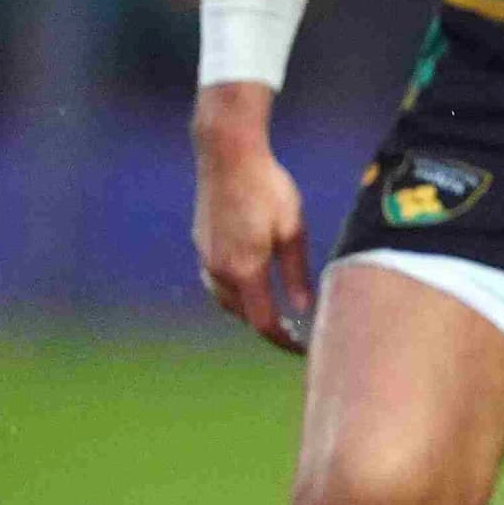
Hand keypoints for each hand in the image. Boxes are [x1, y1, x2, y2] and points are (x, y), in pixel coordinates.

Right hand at [192, 84, 312, 352]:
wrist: (228, 155)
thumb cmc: (268, 188)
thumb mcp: (294, 231)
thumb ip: (296, 274)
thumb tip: (302, 309)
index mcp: (245, 270)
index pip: (263, 322)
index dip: (283, 340)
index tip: (302, 348)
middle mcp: (219, 270)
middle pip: (243, 314)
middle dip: (267, 326)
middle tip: (295, 331)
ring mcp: (205, 256)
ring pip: (226, 299)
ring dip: (248, 310)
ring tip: (275, 311)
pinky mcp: (201, 243)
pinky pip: (217, 280)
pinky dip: (235, 291)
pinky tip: (251, 282)